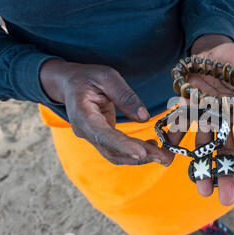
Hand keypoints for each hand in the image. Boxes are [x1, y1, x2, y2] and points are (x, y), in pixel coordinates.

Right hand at [40, 59, 172, 165]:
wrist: (69, 83)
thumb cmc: (86, 77)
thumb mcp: (106, 76)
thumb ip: (125, 95)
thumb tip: (144, 117)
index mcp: (82, 114)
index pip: (102, 135)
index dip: (123, 146)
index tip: (142, 153)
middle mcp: (85, 131)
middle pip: (112, 150)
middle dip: (139, 156)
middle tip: (164, 157)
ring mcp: (93, 137)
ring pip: (116, 155)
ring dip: (140, 158)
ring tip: (163, 155)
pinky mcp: (102, 138)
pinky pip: (118, 150)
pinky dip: (135, 151)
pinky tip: (152, 148)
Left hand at [183, 35, 233, 204]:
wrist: (212, 51)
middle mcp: (225, 117)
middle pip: (228, 148)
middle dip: (228, 172)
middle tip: (227, 199)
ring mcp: (206, 114)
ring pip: (206, 143)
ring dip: (202, 165)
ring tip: (202, 190)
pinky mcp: (188, 106)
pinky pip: (181, 123)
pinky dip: (176, 135)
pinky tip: (172, 151)